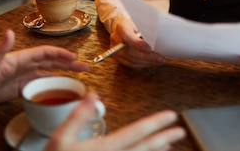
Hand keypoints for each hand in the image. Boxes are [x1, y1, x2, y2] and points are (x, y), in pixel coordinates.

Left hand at [0, 29, 89, 103]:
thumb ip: (1, 48)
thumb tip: (9, 32)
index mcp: (22, 57)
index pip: (46, 53)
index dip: (60, 54)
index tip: (73, 57)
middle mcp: (28, 65)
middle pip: (53, 62)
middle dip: (69, 63)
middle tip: (85, 67)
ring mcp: (27, 76)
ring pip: (51, 73)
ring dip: (66, 73)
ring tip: (81, 75)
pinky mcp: (25, 87)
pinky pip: (44, 85)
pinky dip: (56, 85)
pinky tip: (65, 88)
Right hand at [44, 92, 185, 150]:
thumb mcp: (59, 138)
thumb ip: (77, 116)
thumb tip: (93, 95)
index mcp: (103, 148)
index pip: (135, 132)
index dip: (155, 123)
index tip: (171, 116)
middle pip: (145, 148)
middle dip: (164, 138)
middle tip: (180, 131)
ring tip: (169, 144)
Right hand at [111, 20, 165, 67]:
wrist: (124, 26)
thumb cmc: (136, 24)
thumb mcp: (140, 22)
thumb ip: (146, 30)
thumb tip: (158, 41)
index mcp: (121, 26)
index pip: (127, 36)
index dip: (138, 44)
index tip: (150, 49)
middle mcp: (115, 38)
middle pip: (130, 51)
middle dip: (147, 56)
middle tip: (160, 58)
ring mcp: (115, 49)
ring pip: (131, 60)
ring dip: (146, 62)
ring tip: (158, 61)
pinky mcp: (117, 57)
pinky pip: (130, 64)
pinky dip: (142, 64)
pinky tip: (151, 63)